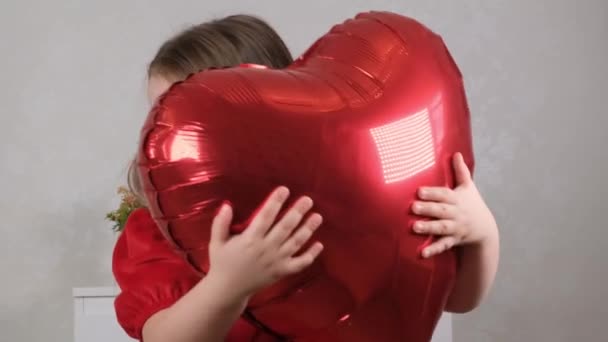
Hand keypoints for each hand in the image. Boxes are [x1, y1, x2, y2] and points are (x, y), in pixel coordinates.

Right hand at [207, 186, 323, 299]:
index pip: (265, 217)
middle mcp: (265, 249)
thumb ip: (221, 223)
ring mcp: (276, 262)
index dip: (275, 202)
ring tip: (317, 217)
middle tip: (308, 200)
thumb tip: (227, 205)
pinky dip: (310, 255)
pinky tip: (319, 244)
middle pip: (285, 227)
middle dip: (297, 212)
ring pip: (295, 243)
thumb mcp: (216, 242)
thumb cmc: (222, 262)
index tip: (284, 190)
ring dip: (307, 229)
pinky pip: (299, 264)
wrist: (228, 290)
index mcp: (250, 240)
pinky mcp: (281, 272)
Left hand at [412, 153, 497, 257]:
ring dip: (428, 228)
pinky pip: (443, 246)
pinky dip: (433, 250)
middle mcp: (456, 214)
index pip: (444, 195)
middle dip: (428, 209)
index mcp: (457, 199)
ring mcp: (455, 228)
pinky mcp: (453, 240)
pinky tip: (421, 253)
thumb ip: (460, 171)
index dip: (432, 193)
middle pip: (441, 211)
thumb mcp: (468, 187)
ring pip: (441, 228)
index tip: (419, 191)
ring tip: (414, 227)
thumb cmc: (472, 204)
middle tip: (412, 207)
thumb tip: (457, 153)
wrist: (485, 229)